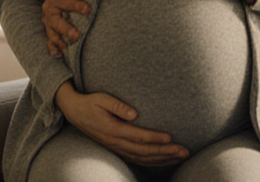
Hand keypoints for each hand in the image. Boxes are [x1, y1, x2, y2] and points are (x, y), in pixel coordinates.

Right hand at [42, 0, 89, 56]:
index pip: (67, 2)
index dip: (78, 6)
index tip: (88, 9)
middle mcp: (49, 11)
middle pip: (57, 22)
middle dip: (67, 29)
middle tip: (77, 35)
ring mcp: (48, 23)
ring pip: (52, 34)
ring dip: (60, 42)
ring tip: (67, 49)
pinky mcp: (50, 31)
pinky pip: (50, 41)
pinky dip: (53, 49)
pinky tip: (58, 55)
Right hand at [54, 82, 188, 164]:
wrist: (75, 112)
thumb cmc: (91, 102)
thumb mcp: (102, 99)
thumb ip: (118, 106)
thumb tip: (134, 113)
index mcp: (112, 129)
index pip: (137, 136)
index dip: (154, 138)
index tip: (170, 137)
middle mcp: (115, 142)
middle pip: (144, 151)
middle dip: (165, 152)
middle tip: (183, 150)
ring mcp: (116, 148)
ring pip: (142, 158)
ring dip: (162, 159)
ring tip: (180, 156)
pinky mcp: (118, 149)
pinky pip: (138, 159)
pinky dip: (153, 161)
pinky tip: (166, 160)